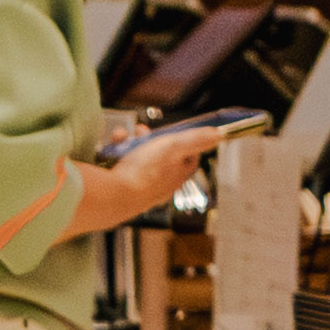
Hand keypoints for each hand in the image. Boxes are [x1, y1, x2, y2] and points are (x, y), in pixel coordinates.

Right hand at [65, 117, 243, 237]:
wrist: (111, 197)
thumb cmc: (145, 172)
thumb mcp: (173, 147)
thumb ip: (195, 140)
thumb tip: (218, 134)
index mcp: (176, 177)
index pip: (190, 160)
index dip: (187, 144)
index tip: (179, 132)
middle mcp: (160, 185)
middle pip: (160, 157)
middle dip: (150, 139)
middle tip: (142, 132)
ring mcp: (139, 188)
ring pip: (137, 159)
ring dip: (129, 144)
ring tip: (122, 137)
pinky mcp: (120, 189)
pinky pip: (119, 167)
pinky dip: (115, 154)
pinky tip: (111, 148)